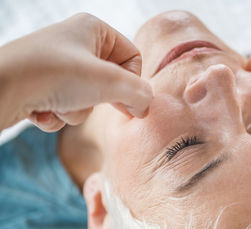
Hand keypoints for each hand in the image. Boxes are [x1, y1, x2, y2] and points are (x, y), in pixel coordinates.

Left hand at [0, 13, 151, 131]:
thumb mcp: (107, 81)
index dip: (133, 82)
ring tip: (60, 104)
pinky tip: (43, 110)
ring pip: (88, 98)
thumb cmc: (53, 74)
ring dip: (77, 109)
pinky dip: (59, 114)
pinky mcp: (43, 86)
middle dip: (100, 98)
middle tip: (93, 102)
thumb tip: (145, 106)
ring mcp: (58, 66)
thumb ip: (138, 93)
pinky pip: (67, 106)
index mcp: (94, 30)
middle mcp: (76, 44)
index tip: (132, 104)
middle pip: (110, 80)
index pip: (132, 57)